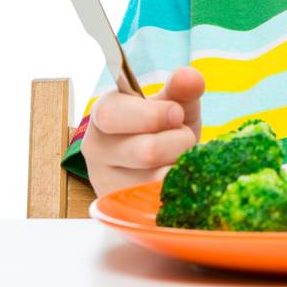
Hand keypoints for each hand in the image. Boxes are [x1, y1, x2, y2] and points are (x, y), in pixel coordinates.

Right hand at [81, 64, 205, 197]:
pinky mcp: (124, 209)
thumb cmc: (162, 128)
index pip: (114, 114)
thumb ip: (182, 89)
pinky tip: (180, 180)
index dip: (153, 115)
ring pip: (158, 179)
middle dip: (178, 141)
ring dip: (182, 166)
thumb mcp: (173, 104)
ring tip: (179, 158)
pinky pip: (162, 202)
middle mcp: (97, 150)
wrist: (155, 164)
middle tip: (183, 138)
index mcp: (103, 114)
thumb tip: (189, 76)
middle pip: (145, 151)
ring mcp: (108, 183)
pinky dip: (181, 189)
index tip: (176, 114)